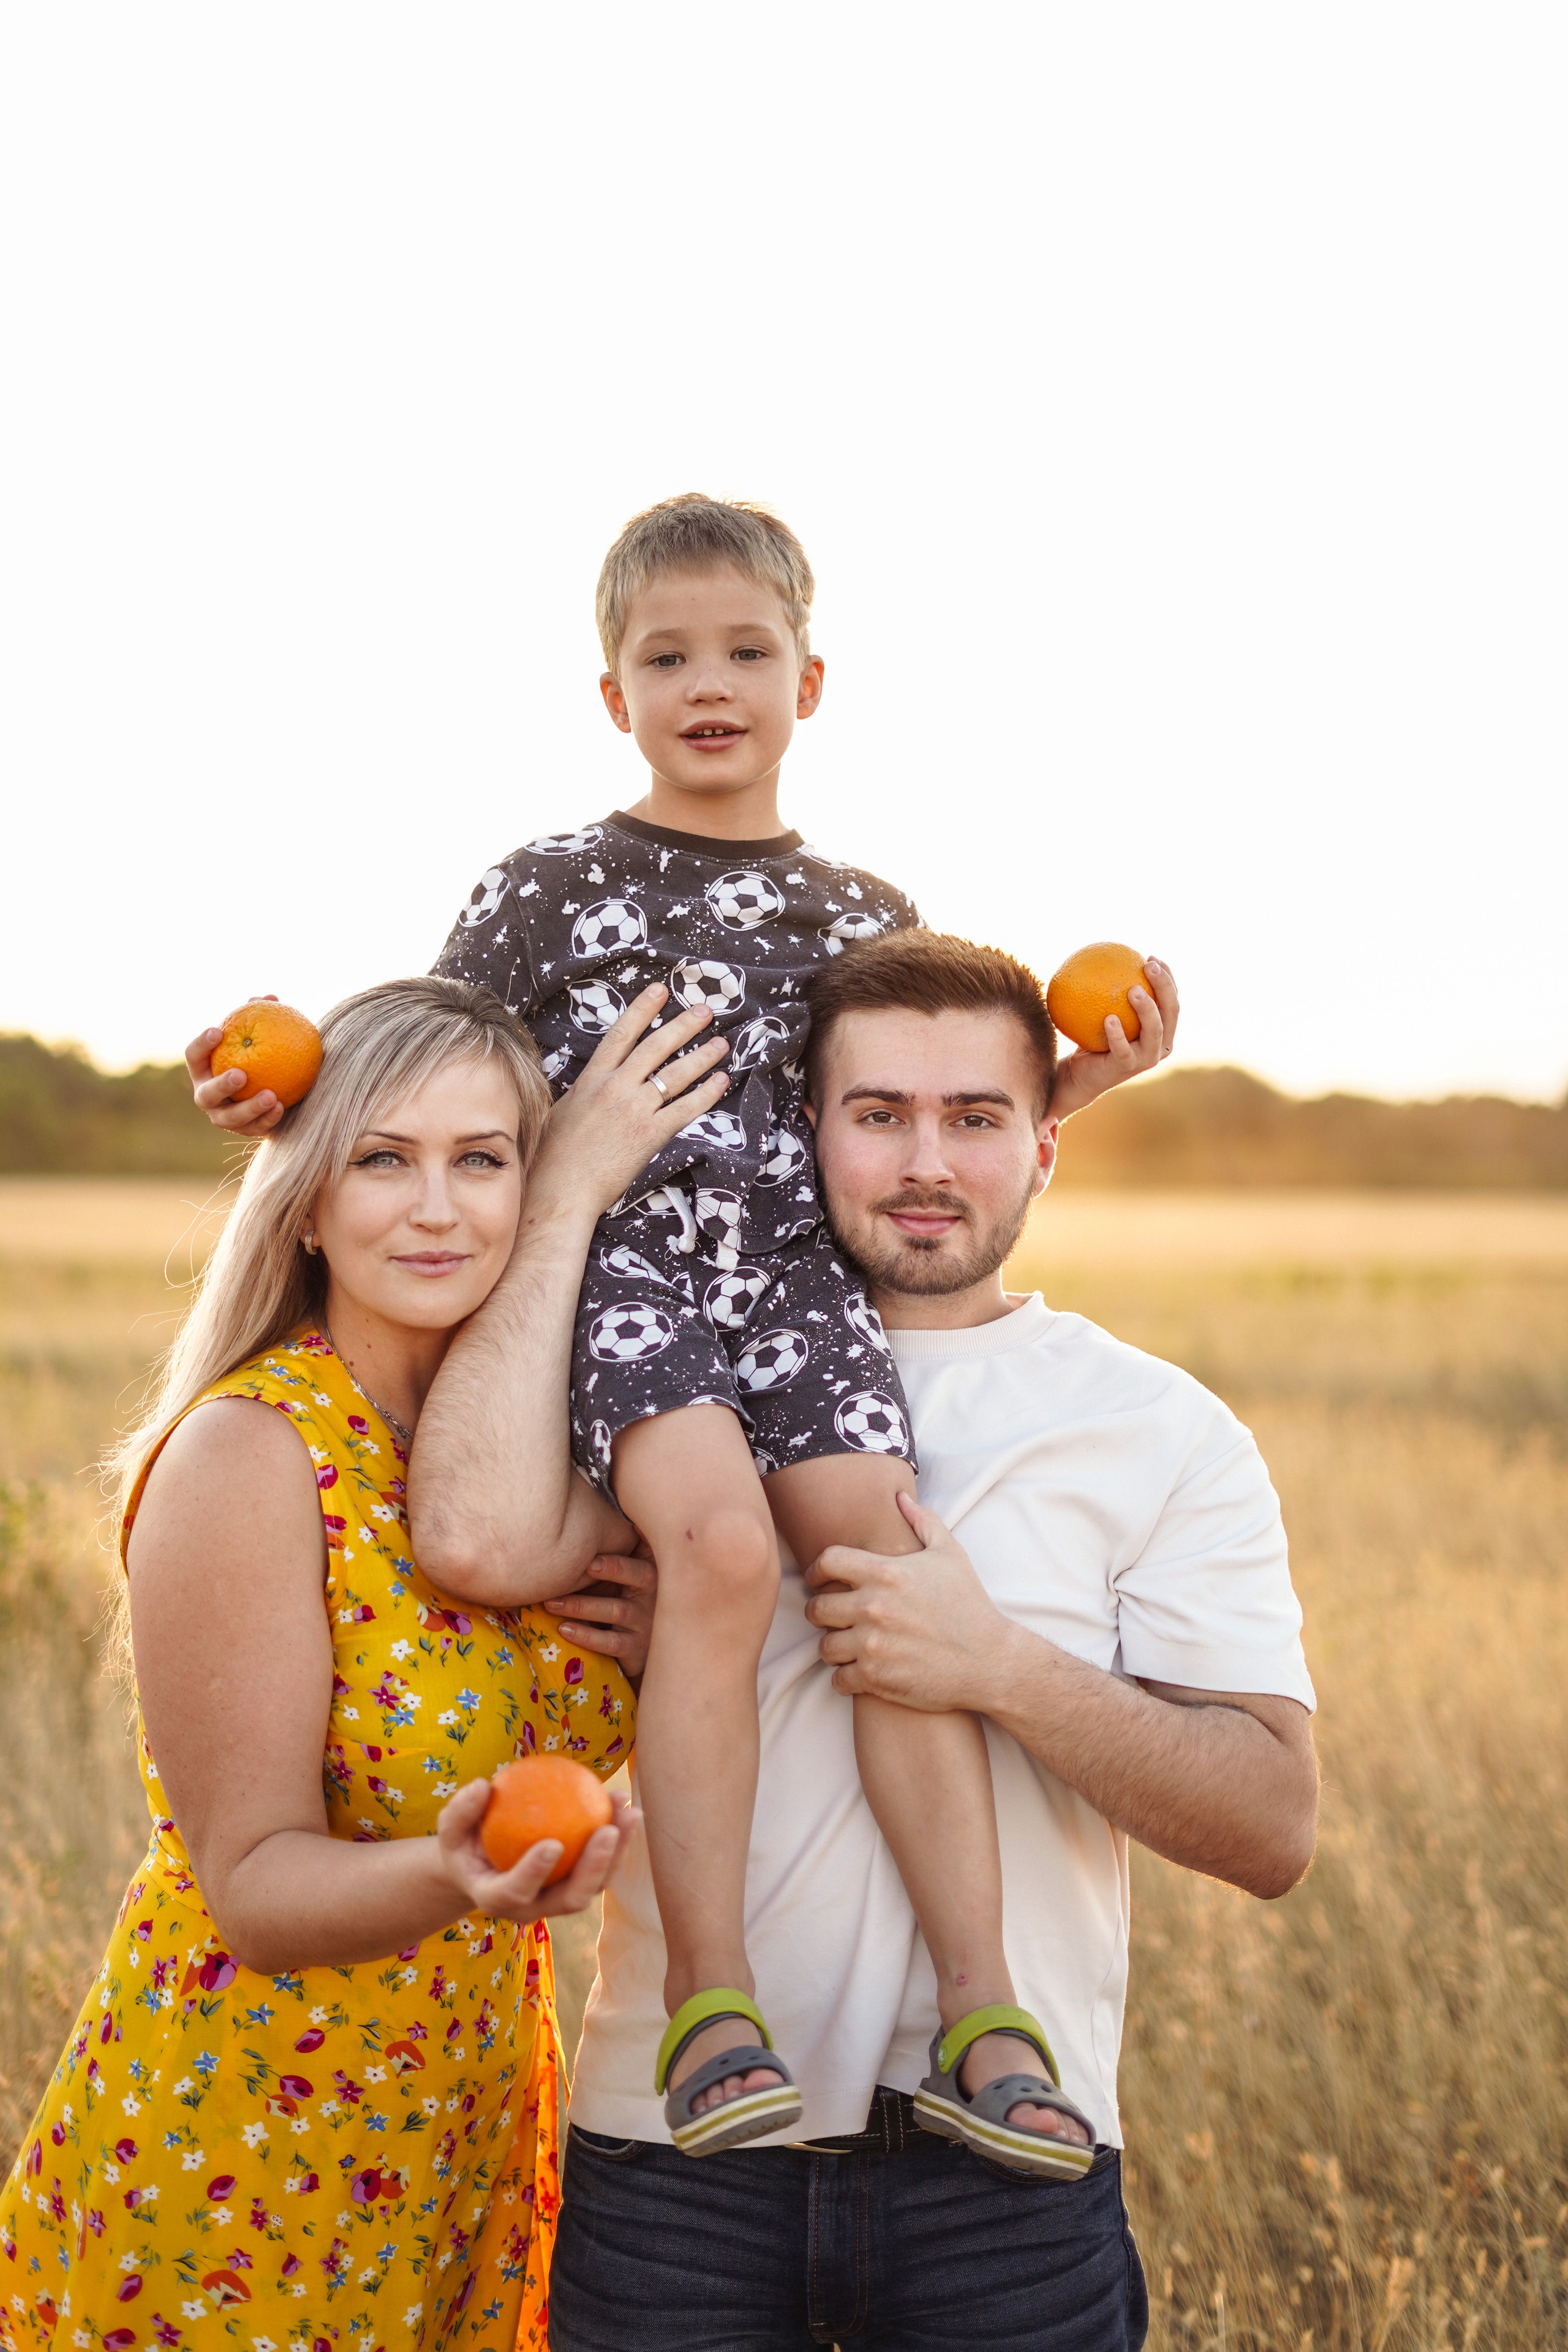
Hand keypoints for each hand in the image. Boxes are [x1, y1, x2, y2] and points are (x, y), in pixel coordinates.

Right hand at [186, 995, 285, 1134]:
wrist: (273, 1088)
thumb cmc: (258, 1054)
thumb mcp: (257, 1037)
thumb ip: (259, 1017)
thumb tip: (269, 998)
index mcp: (204, 1069)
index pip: (194, 1056)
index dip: (201, 1044)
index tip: (218, 1030)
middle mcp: (207, 1095)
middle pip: (206, 1094)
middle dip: (221, 1086)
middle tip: (240, 1074)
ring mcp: (223, 1117)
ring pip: (230, 1118)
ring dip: (249, 1107)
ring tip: (270, 1095)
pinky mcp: (244, 1131)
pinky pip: (255, 1128)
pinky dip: (268, 1118)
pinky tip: (282, 1106)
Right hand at [435, 1777, 640, 1921]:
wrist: (481, 1867)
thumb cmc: (464, 1845)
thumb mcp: (449, 1830)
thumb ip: (460, 1812)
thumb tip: (482, 1786)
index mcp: (496, 1899)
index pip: (516, 1892)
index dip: (534, 1873)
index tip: (552, 1843)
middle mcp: (532, 1908)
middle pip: (569, 1899)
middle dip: (593, 1869)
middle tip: (608, 1830)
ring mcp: (557, 1900)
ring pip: (595, 1886)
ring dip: (617, 1852)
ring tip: (629, 1811)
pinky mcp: (577, 1885)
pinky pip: (602, 1866)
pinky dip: (617, 1838)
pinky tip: (621, 1802)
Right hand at [529, 985, 730, 1216]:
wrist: (560, 1190)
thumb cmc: (554, 1155)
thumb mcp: (561, 1110)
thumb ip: (584, 1090)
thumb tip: (595, 1080)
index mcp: (592, 1078)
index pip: (622, 1033)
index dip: (643, 1009)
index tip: (661, 990)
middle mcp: (615, 1087)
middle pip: (656, 1046)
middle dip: (683, 1025)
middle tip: (705, 1010)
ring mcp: (634, 1110)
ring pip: (676, 1074)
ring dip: (702, 1055)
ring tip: (721, 1043)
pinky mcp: (650, 1135)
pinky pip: (685, 1109)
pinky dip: (706, 1093)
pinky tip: (721, 1081)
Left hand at [541, 1546, 656, 1679]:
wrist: (643, 1648)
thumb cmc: (628, 1604)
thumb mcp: (631, 1581)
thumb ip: (627, 1556)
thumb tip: (628, 1525)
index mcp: (649, 1573)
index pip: (641, 1557)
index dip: (621, 1556)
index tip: (594, 1556)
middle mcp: (652, 1595)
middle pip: (639, 1576)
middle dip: (613, 1569)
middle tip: (583, 1566)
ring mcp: (646, 1623)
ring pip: (616, 1610)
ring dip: (581, 1606)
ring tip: (551, 1604)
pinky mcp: (636, 1648)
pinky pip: (612, 1642)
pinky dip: (587, 1636)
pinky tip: (564, 1630)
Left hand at [803, 1491, 1015, 1710]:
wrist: (989, 1660)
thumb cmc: (969, 1605)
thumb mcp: (951, 1554)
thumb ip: (923, 1521)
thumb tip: (899, 1497)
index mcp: (886, 1573)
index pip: (827, 1561)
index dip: (818, 1570)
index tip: (819, 1580)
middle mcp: (873, 1607)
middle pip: (816, 1608)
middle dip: (821, 1612)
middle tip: (833, 1617)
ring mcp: (872, 1645)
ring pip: (824, 1647)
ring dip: (833, 1647)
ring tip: (846, 1646)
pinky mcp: (876, 1678)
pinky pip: (839, 1681)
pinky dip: (845, 1679)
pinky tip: (858, 1673)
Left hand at [1049, 956, 1178, 1121]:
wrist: (1079, 1074)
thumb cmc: (1093, 1038)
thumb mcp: (1105, 1011)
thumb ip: (1113, 992)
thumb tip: (1107, 956)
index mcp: (1163, 1030)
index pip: (1172, 1000)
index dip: (1168, 977)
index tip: (1151, 957)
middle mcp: (1161, 1044)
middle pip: (1171, 1011)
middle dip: (1164, 986)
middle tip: (1148, 965)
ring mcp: (1146, 1059)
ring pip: (1154, 1030)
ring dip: (1146, 1008)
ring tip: (1133, 989)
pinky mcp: (1126, 1068)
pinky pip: (1123, 1048)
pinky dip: (1117, 1034)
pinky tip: (1108, 1018)